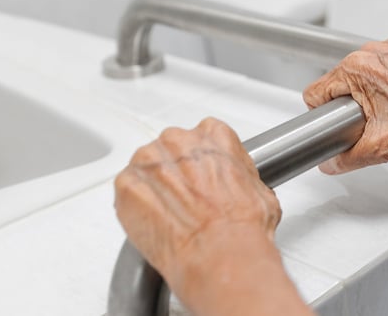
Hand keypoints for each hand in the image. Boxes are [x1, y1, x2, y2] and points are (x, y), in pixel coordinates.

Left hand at [114, 118, 281, 308]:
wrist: (221, 252)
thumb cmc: (242, 225)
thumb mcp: (260, 191)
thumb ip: (240, 177)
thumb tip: (240, 188)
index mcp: (213, 134)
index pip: (202, 137)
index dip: (202, 163)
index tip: (204, 180)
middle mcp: (178, 140)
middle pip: (170, 150)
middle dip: (176, 174)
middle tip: (188, 202)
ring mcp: (149, 161)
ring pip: (146, 169)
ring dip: (154, 189)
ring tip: (172, 217)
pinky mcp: (126, 185)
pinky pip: (127, 191)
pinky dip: (135, 206)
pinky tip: (155, 224)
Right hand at [303, 39, 387, 174]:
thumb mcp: (377, 149)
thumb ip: (344, 158)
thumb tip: (331, 163)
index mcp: (356, 69)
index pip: (316, 92)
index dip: (324, 114)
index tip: (342, 124)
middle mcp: (371, 52)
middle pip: (338, 82)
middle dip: (348, 104)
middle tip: (371, 120)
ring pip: (360, 73)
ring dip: (367, 91)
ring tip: (387, 110)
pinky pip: (383, 67)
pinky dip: (387, 82)